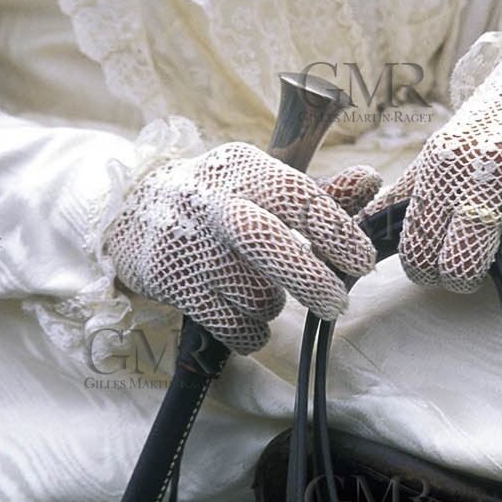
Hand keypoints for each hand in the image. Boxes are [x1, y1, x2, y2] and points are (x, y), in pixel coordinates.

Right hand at [105, 143, 379, 352]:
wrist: (128, 211)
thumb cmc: (218, 199)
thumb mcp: (261, 183)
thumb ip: (319, 191)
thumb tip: (372, 181)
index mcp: (244, 169)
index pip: (298, 196)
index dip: (336, 231)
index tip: (363, 261)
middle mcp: (213, 202)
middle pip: (269, 243)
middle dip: (310, 279)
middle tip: (337, 303)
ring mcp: (188, 243)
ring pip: (254, 294)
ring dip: (271, 305)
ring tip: (261, 291)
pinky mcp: (170, 281)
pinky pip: (230, 325)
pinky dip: (249, 332)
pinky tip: (245, 317)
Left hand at [364, 26, 501, 288]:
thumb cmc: (491, 124)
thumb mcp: (442, 151)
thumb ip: (406, 194)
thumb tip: (365, 230)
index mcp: (443, 166)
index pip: (419, 251)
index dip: (425, 271)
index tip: (436, 268)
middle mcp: (484, 175)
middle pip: (462, 269)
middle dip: (465, 278)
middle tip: (474, 264)